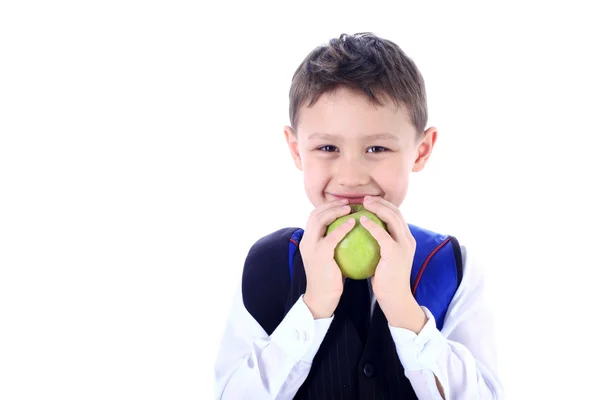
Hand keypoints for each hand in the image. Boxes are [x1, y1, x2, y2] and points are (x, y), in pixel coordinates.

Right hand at [300, 198, 354, 318]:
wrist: (322, 298)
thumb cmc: (330, 279)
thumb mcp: (330, 258)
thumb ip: (334, 244)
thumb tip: (352, 232)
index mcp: (307, 240)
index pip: (314, 216)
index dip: (327, 207)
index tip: (344, 204)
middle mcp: (306, 241)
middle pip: (315, 214)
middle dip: (331, 205)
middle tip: (348, 202)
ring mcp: (311, 247)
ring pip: (320, 220)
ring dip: (335, 211)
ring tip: (350, 209)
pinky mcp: (319, 255)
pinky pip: (332, 237)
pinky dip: (342, 227)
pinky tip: (353, 222)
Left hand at [359, 196, 425, 330]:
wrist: (395, 297)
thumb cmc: (385, 279)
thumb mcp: (384, 258)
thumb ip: (380, 245)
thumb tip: (363, 234)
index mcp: (406, 239)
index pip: (397, 215)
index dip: (384, 205)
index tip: (369, 201)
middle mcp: (408, 239)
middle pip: (396, 212)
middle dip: (381, 202)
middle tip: (364, 198)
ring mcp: (404, 245)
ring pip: (392, 219)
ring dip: (378, 208)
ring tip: (363, 204)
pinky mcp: (396, 253)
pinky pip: (383, 235)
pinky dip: (372, 226)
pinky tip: (361, 221)